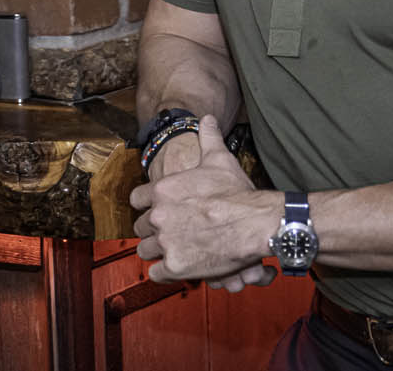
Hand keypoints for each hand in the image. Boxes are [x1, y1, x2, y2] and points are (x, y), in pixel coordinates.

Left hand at [129, 115, 273, 285]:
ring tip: (171, 252)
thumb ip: (208, 138)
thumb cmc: (238, 193)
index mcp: (163, 190)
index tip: (154, 212)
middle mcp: (159, 215)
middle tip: (167, 234)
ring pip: (146, 251)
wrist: (255, 222)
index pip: (137, 200)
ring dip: (157, 253)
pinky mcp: (175, 266)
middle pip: (140, 228)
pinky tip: (176, 268)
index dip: (145, 206)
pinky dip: (165, 273)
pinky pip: (156, 274)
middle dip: (152, 232)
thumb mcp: (219, 160)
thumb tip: (207, 119)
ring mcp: (165, 242)